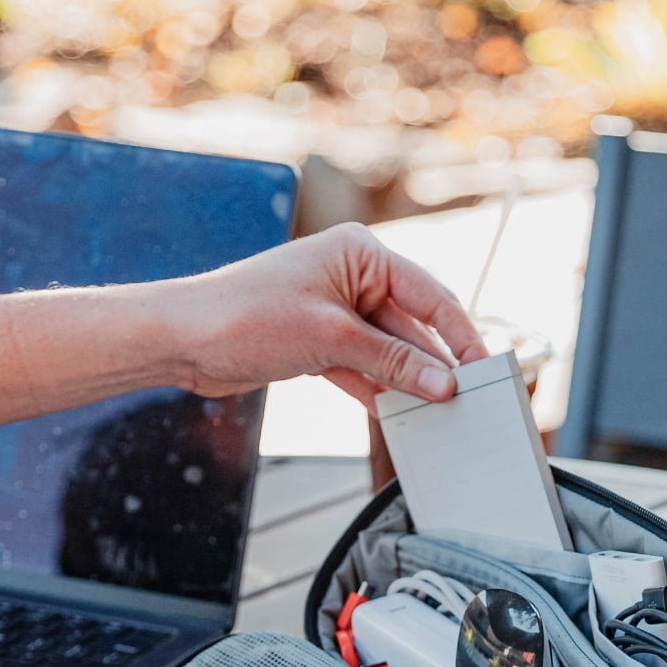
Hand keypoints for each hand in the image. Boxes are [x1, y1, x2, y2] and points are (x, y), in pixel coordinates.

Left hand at [168, 223, 488, 409]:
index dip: (460, 334)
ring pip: (388, 351)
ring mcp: (335, 312)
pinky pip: (363, 368)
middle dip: (435, 363)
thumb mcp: (330, 339)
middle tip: (466, 400)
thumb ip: (391, 361)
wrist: (183, 339)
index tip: (484, 369)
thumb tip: (442, 382)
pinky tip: (398, 413)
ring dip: (408, 381)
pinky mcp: (318, 344)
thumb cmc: (244, 316)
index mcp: (360, 254)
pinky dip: (378, 389)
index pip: (429, 295)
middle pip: (412, 325)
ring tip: (437, 413)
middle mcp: (352, 277)